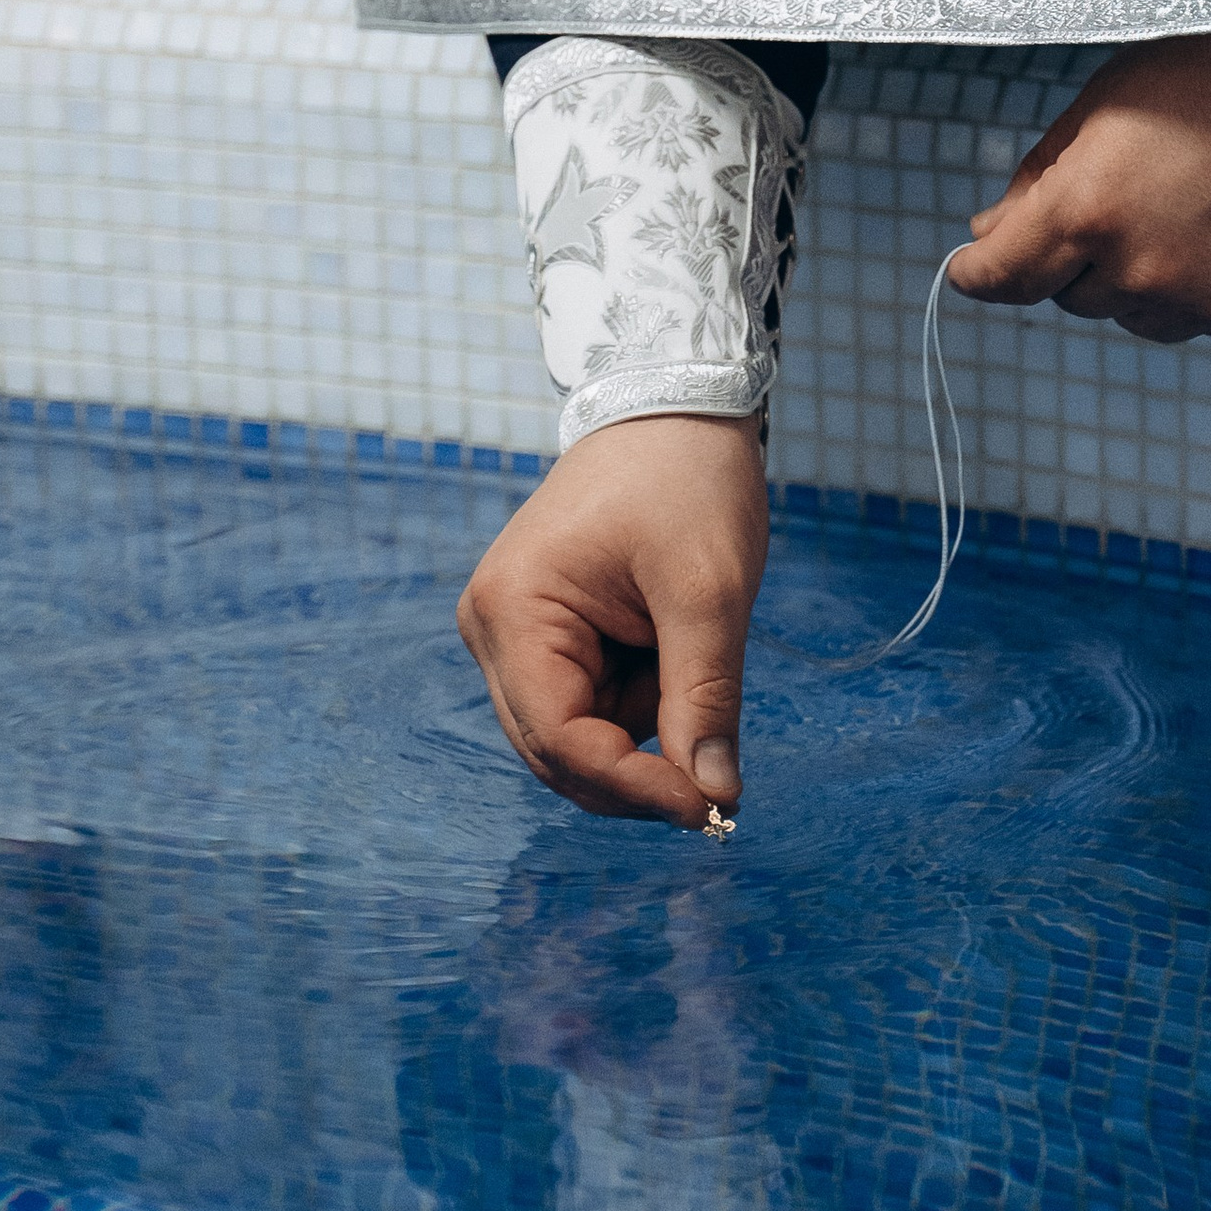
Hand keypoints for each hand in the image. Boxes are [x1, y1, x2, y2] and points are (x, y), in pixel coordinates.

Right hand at [457, 412, 767, 827]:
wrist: (675, 403)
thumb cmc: (686, 478)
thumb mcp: (709, 591)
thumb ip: (704, 698)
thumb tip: (714, 796)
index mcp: (512, 610)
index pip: (559, 738)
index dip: (631, 786)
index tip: (706, 807)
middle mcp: (493, 627)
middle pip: (556, 751)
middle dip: (635, 773)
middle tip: (717, 788)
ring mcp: (513, 630)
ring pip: (574, 736)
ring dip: (638, 733)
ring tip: (690, 659)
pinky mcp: (543, 631)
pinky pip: (587, 704)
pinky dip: (637, 704)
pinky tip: (670, 653)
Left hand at [947, 32, 1210, 339]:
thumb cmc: (1210, 75)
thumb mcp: (1104, 105)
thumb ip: (1040, 178)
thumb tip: (990, 231)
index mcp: (1089, 211)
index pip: (1005, 276)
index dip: (981, 271)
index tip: (974, 267)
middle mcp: (1143, 272)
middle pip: (1075, 298)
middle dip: (1082, 258)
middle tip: (1127, 196)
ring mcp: (1208, 301)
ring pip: (1143, 317)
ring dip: (1144, 280)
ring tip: (1189, 207)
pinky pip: (1209, 320)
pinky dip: (1208, 288)